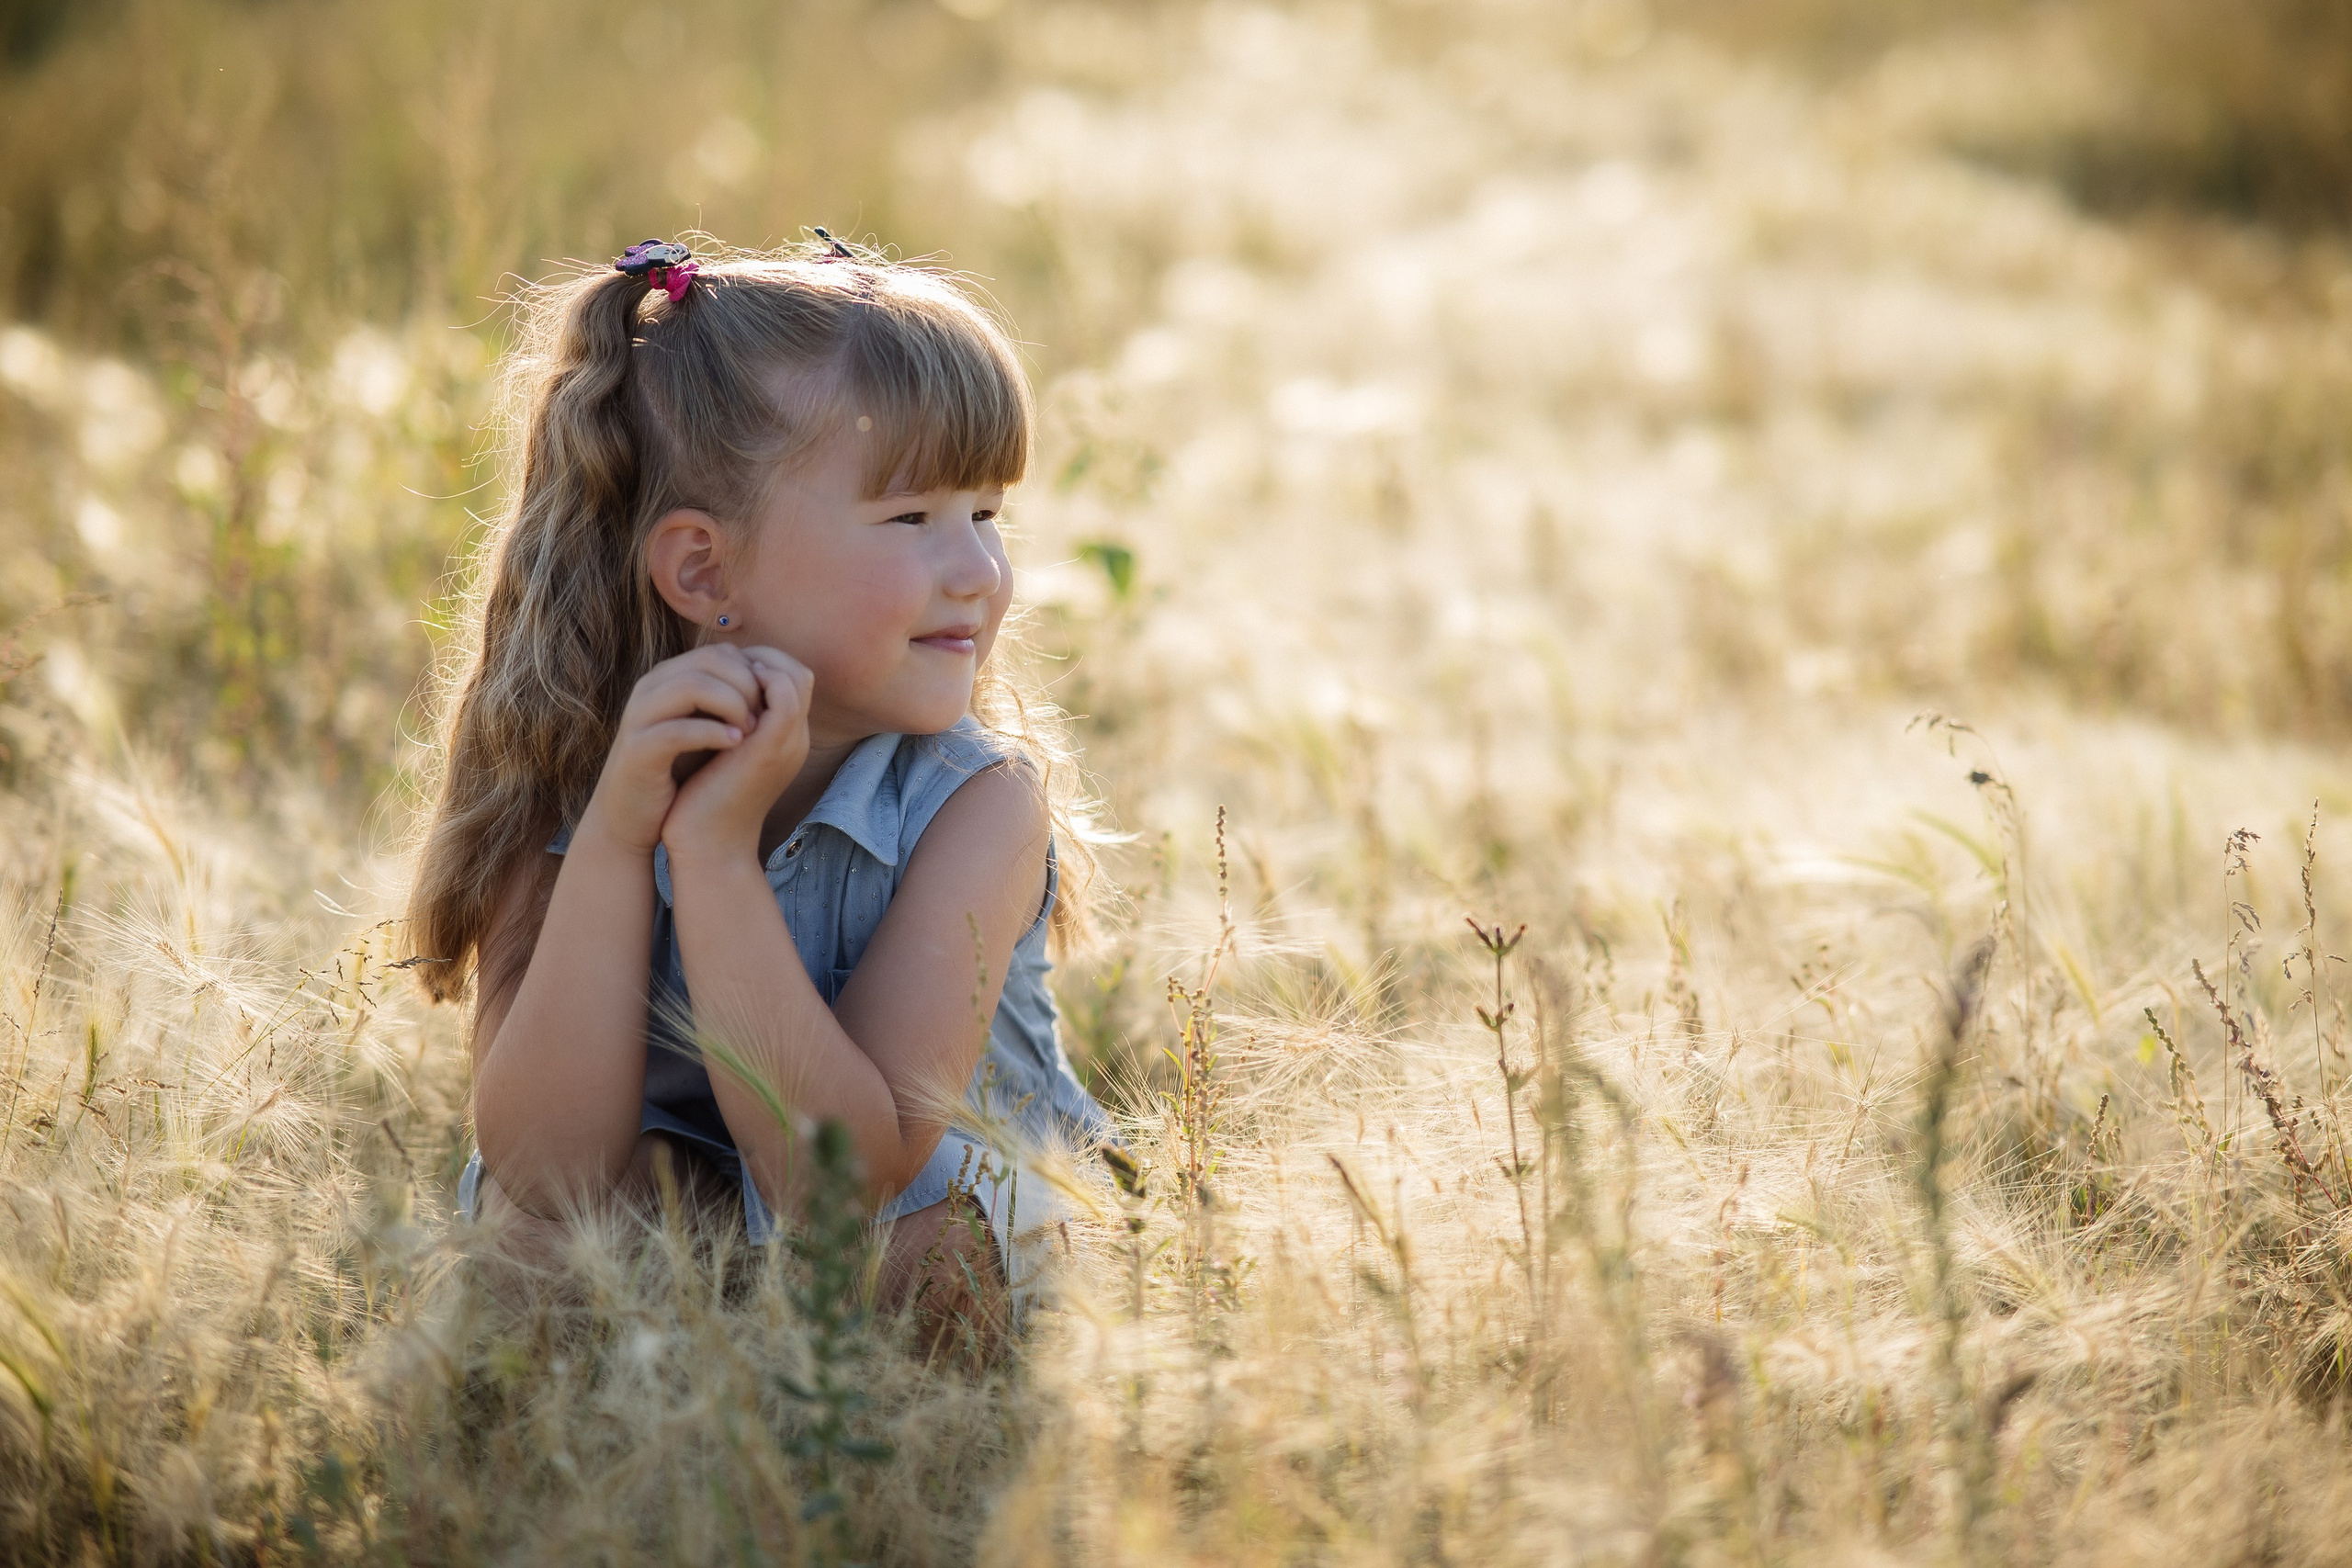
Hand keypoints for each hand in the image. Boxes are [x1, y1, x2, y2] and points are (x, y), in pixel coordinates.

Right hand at [576, 647, 767, 856]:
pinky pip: (677, 729)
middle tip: (768, 716)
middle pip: (709, 660)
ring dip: (733, 705)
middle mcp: (652, 688)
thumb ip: (727, 700)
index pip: (721, 653)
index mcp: (669, 678)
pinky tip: (735, 745)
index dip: (754, 674)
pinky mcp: (638, 749)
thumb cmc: (676, 770)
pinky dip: (712, 734)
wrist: (631, 815)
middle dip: (748, 685)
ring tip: (754, 731)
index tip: (771, 704)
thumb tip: (774, 680)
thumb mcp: (706, 727)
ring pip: (692, 685)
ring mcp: (641, 715)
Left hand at [660, 646, 812, 864]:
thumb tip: (712, 692)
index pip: (793, 681)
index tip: (724, 669)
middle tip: (724, 664)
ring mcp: (788, 741)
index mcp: (786, 742)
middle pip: (799, 672)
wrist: (706, 845)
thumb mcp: (722, 756)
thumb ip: (728, 725)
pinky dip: (757, 678)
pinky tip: (723, 686)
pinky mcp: (772, 744)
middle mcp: (796, 739)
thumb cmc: (706, 805)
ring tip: (724, 673)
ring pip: (796, 675)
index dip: (761, 664)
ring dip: (760, 664)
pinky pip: (783, 691)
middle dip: (762, 658)